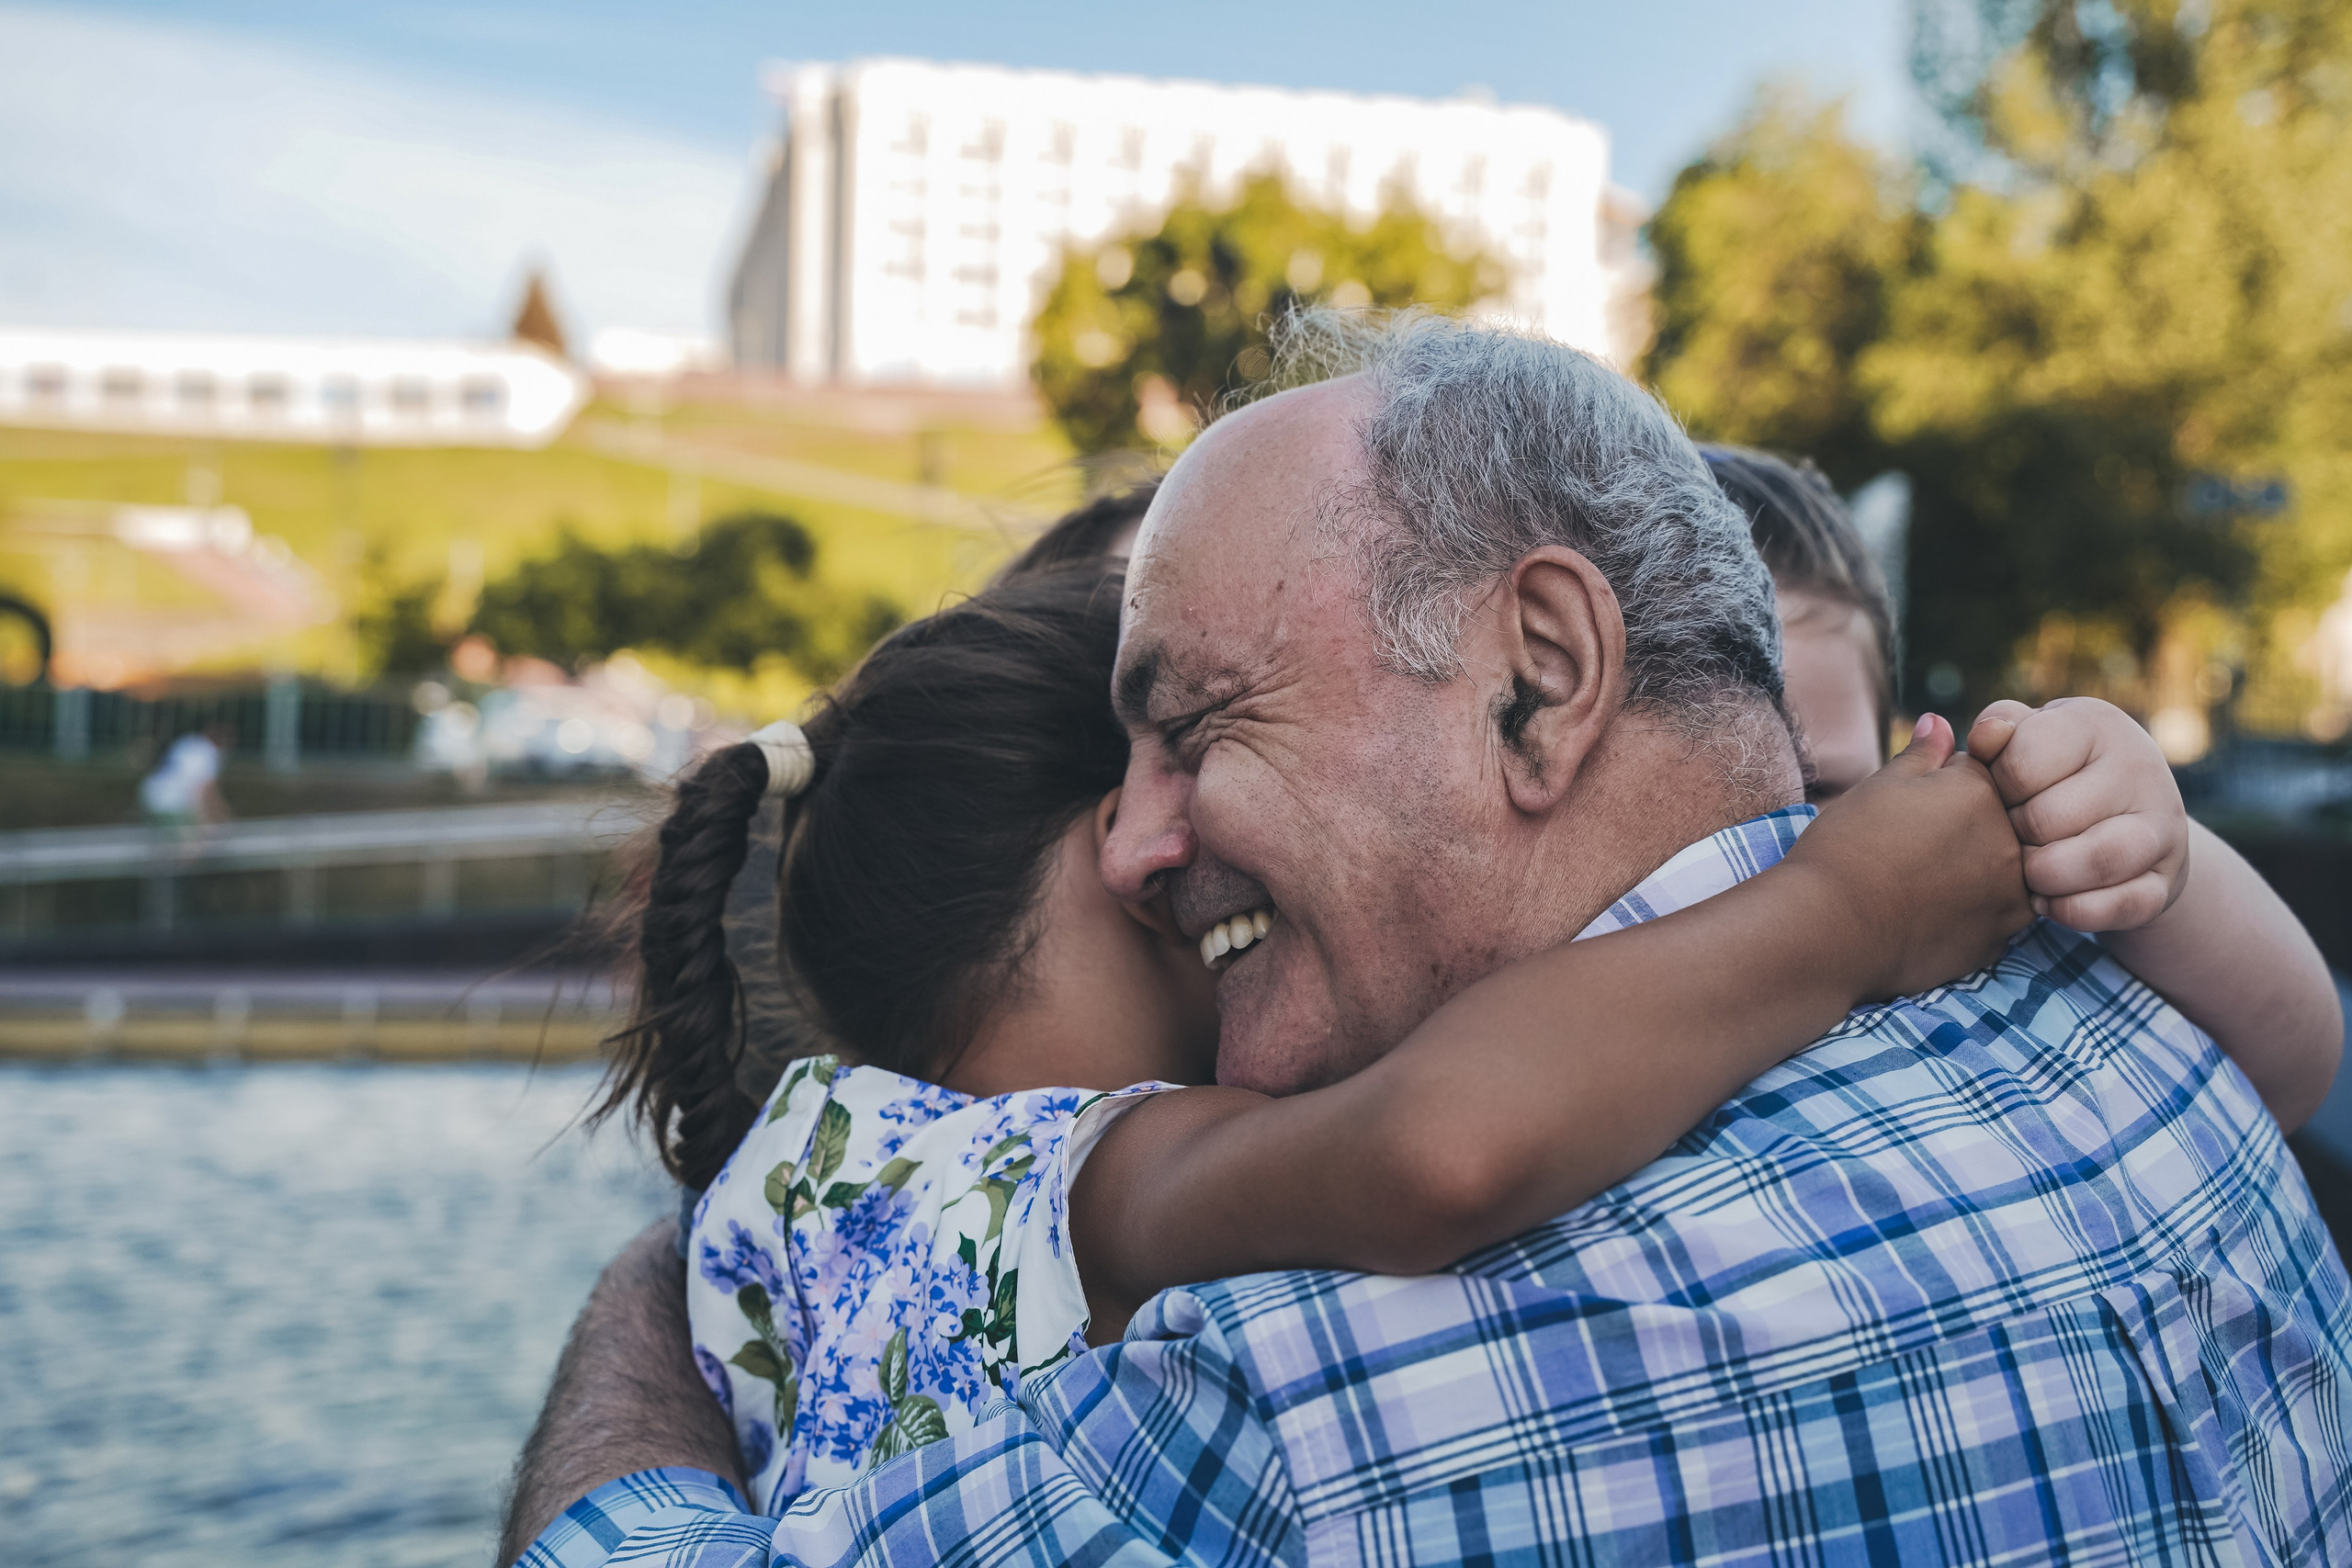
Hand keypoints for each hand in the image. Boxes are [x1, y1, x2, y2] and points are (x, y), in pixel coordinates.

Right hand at [1791, 713, 2032, 1001]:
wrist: (1828, 929)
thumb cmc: (1846, 848)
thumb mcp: (1879, 787)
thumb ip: (1921, 755)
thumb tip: (1939, 721)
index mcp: (1982, 792)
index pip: (1983, 774)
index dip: (1945, 787)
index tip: (1915, 807)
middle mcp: (2010, 842)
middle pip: (2001, 824)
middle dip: (1968, 830)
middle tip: (1913, 847)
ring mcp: (2009, 898)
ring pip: (2004, 874)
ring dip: (1976, 874)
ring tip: (1920, 884)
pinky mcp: (1997, 943)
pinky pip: (1994, 920)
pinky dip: (1968, 916)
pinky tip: (1925, 916)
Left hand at [1966, 698, 2188, 932]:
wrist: (2129, 817)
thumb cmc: (2056, 770)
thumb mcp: (2029, 735)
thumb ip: (1999, 726)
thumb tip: (1986, 737)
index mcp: (2096, 725)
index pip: (2021, 764)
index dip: (1996, 788)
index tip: (2003, 793)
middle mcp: (2140, 769)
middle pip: (2045, 820)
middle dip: (2012, 836)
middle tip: (2010, 836)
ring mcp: (2161, 828)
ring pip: (2093, 862)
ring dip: (2041, 875)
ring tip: (2027, 870)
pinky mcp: (2165, 882)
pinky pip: (2115, 907)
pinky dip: (2069, 911)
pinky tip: (2048, 900)